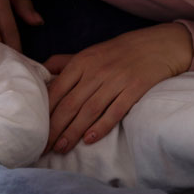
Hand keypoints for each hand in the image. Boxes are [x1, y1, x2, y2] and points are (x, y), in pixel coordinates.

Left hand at [44, 23, 192, 153]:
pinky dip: (101, 126)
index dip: (44, 113)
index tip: (35, 130)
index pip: (57, 90)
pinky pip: (115, 110)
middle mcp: (96, 70)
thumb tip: (39, 73)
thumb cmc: (118, 52)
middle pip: (70, 104)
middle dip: (55, 128)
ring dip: (73, 132)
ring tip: (62, 148)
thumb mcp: (89, 52)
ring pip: (89, 110)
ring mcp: (116, 80)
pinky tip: (90, 140)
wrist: (159, 44)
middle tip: (43, 147)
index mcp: (81, 62)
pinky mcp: (135, 88)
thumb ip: (63, 63)